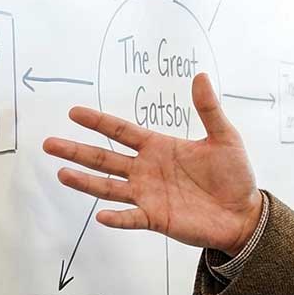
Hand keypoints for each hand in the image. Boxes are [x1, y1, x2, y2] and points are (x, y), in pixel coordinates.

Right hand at [43, 73, 262, 256]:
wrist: (244, 213)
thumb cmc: (234, 175)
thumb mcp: (224, 137)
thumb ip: (209, 109)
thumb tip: (201, 75)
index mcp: (159, 147)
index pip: (122, 131)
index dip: (99, 122)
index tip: (73, 112)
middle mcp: (147, 170)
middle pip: (105, 158)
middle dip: (77, 150)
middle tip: (49, 143)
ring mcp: (149, 195)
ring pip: (109, 187)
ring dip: (86, 181)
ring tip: (62, 173)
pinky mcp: (157, 219)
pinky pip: (132, 218)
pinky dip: (117, 218)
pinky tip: (101, 215)